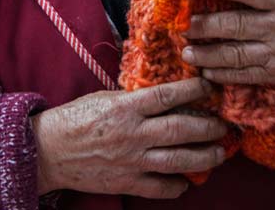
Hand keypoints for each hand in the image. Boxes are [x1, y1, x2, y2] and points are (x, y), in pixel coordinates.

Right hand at [31, 77, 226, 197]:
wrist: (50, 150)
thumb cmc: (77, 117)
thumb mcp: (106, 96)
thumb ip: (135, 98)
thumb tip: (165, 94)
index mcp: (126, 107)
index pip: (168, 96)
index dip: (193, 91)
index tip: (209, 88)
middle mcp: (133, 134)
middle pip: (181, 130)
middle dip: (208, 127)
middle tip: (224, 125)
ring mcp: (131, 161)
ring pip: (177, 160)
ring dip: (203, 157)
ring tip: (219, 152)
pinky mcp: (126, 182)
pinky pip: (160, 188)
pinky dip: (177, 185)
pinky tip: (187, 180)